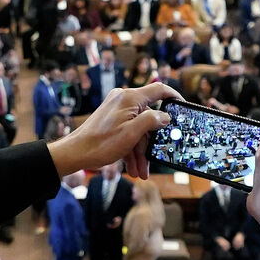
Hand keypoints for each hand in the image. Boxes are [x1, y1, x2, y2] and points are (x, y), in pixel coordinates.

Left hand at [49, 82, 173, 176]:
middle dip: (152, 141)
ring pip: (138, 129)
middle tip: (156, 158)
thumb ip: (152, 120)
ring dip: (140, 150)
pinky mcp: (112, 119)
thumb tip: (165, 116)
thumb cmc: (101, 143)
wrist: (75, 153)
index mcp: (130, 98)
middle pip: (148, 117)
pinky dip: (131, 148)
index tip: (183, 106)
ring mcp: (117, 109)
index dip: (174, 96)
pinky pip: (128, 131)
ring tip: (140, 170)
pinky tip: (132, 166)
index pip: (159, 89)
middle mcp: (123, 100)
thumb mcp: (132, 134)